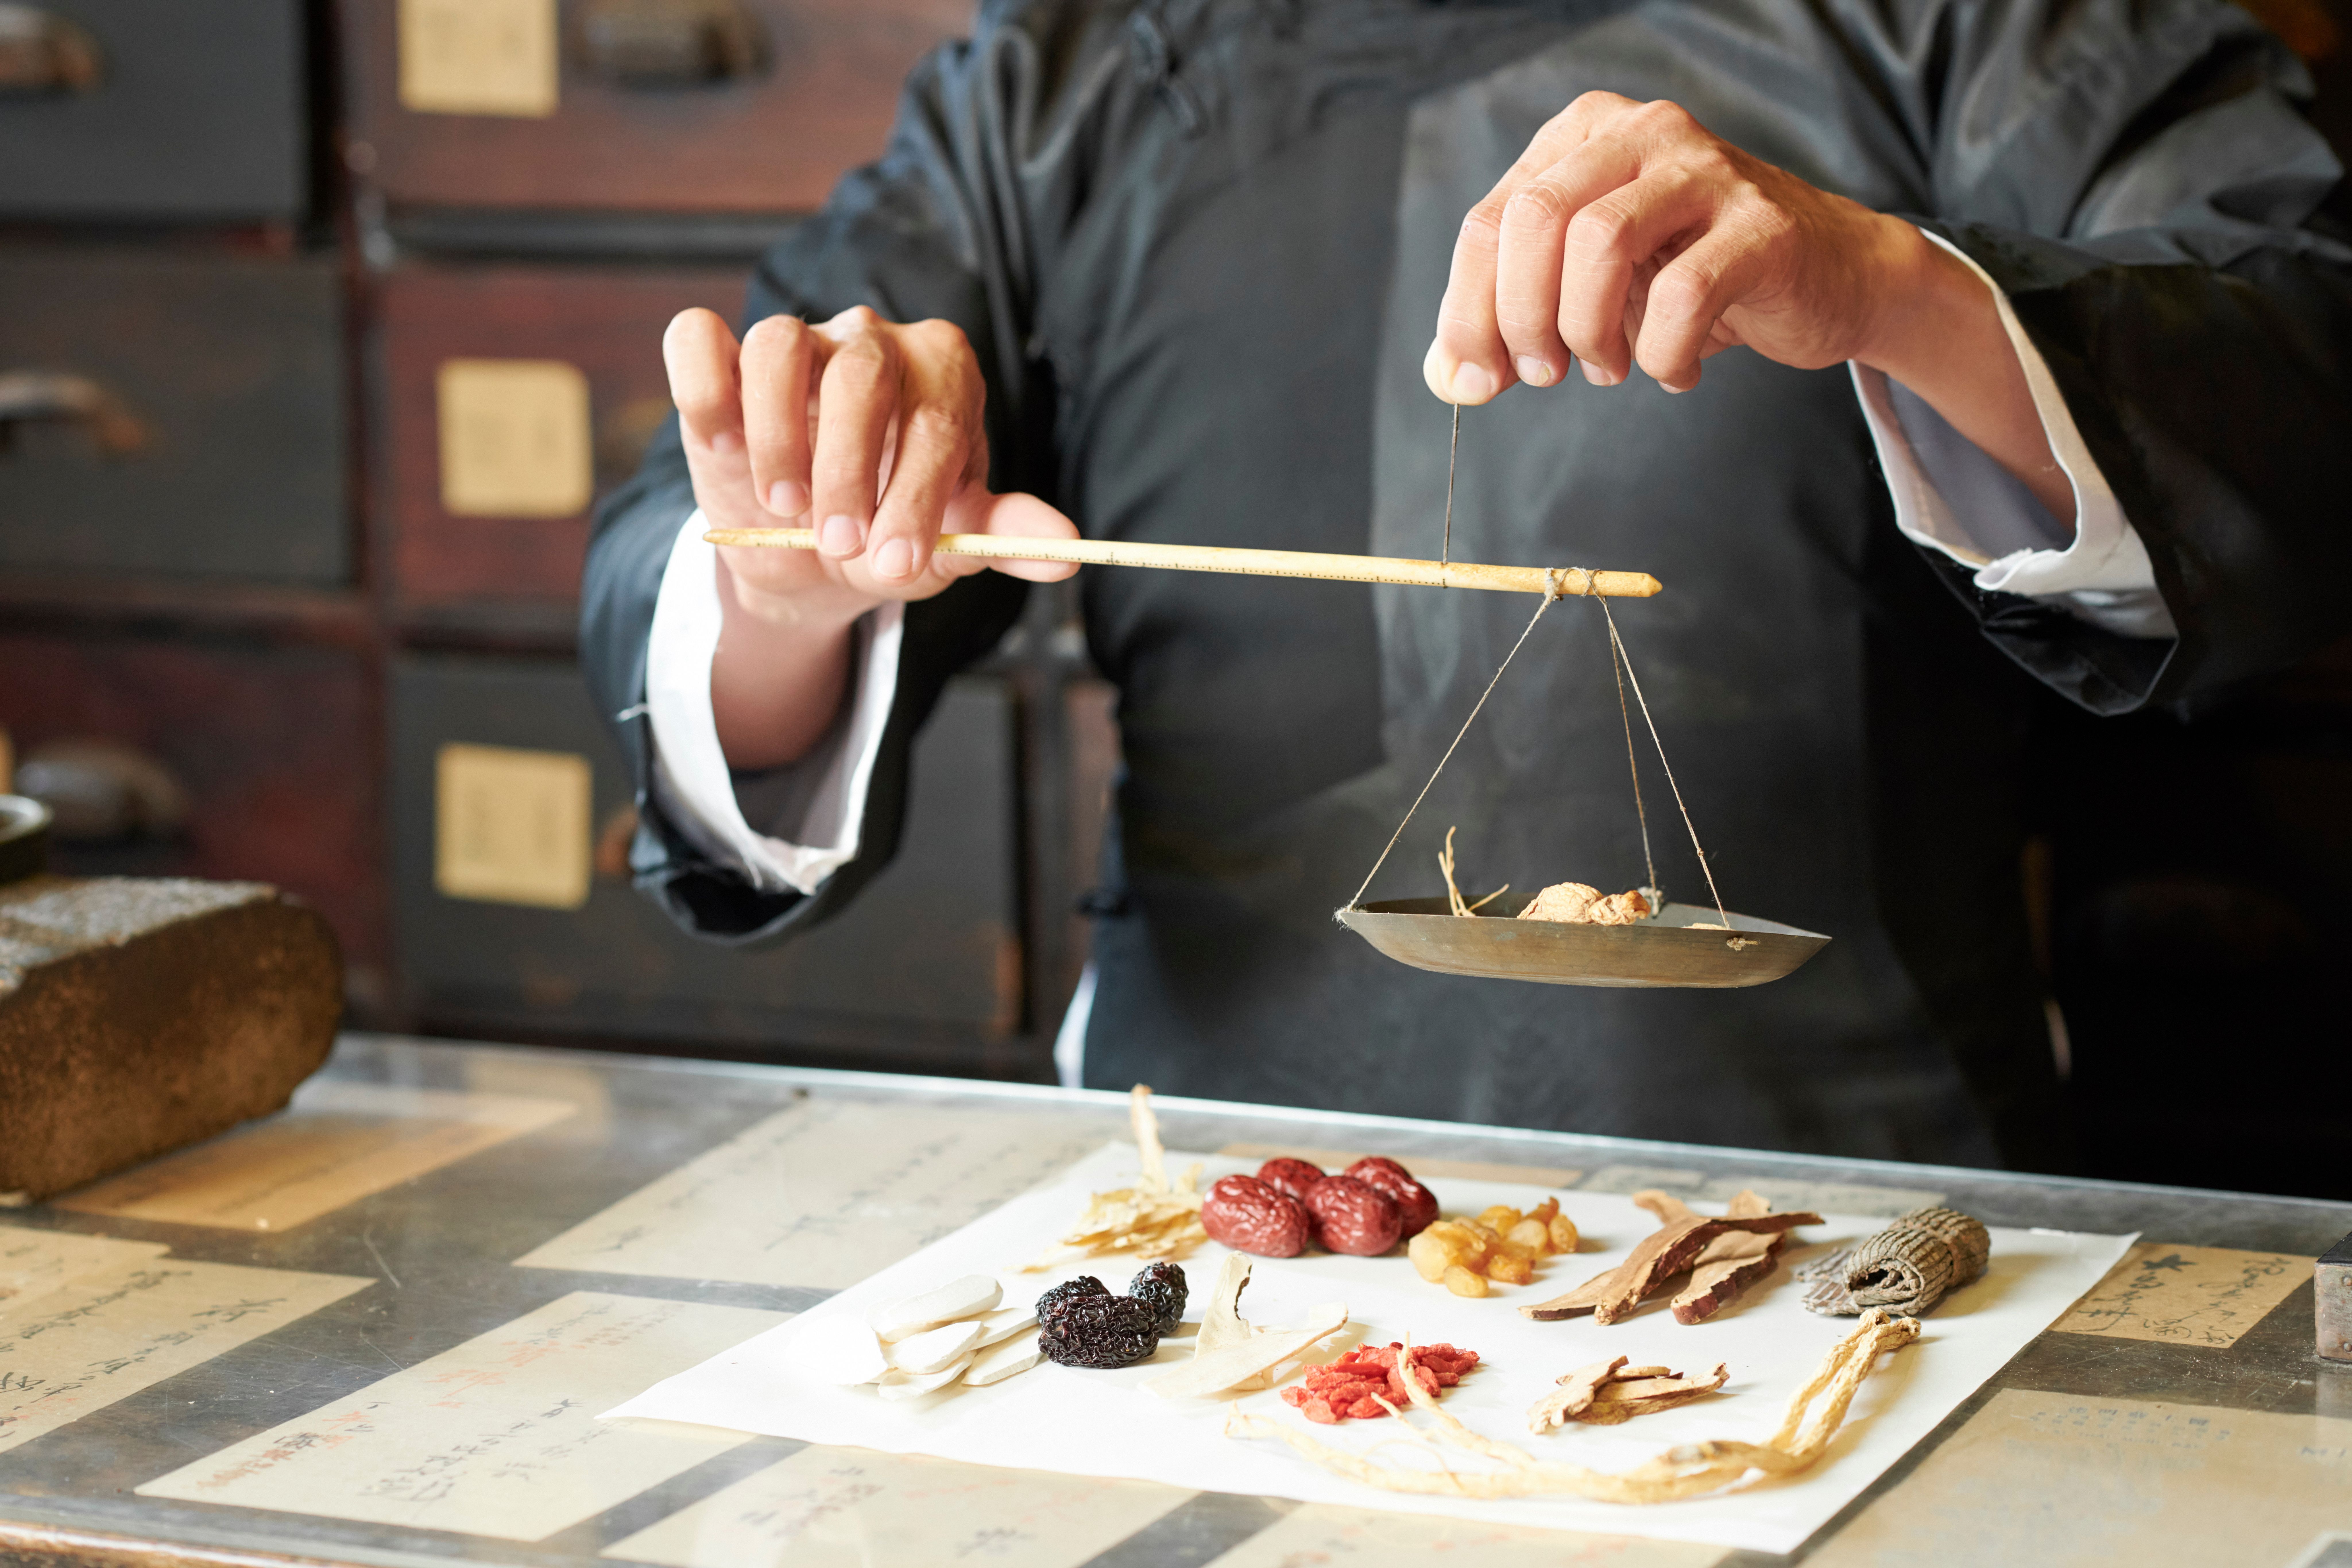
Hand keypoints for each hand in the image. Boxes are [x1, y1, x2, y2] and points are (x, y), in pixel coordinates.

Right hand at [663, 305, 1076, 768]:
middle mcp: (872, 341)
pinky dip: (708, 390)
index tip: (899, 563)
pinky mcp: (725, 356)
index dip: (917, 493)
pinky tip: (726, 450)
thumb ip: (1003, 538)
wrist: (816, 554)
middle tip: (840, 542)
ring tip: (784, 507)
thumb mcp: (948, 541)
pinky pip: (700, 339)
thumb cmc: (891, 532)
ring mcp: (797, 340)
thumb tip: (1068, 551)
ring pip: (779, 343)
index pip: (936, 414)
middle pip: (862, 374)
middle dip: (850, 470)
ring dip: (777, 436)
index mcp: (941, 372)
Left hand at [1424, 91, 1925, 398]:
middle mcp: (1641, 132)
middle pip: (1533, 219)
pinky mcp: (1761, 224)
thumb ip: (1511, 325)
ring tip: (1609, 367)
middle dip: (1519, 316)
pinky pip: (1681, 296)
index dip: (1468, 310)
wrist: (1825, 276)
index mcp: (1583, 136)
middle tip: (1543, 374)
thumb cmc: (1692, 277)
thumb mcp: (1587, 289)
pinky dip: (1662, 353)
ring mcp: (1705, 170)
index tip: (1476, 376)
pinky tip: (1673, 368)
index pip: (1490, 220)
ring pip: (1598, 244)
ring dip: (1586, 331)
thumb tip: (1448, 378)